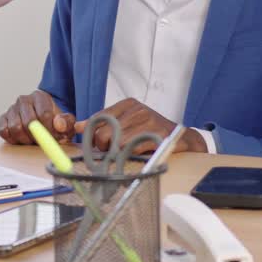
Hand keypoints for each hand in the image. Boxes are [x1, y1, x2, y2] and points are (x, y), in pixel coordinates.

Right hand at [0, 90, 75, 144]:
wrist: (42, 121)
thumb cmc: (54, 122)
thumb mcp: (66, 122)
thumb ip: (66, 122)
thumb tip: (59, 125)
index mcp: (40, 97)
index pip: (44, 114)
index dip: (50, 130)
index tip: (54, 139)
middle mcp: (24, 99)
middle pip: (29, 122)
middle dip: (37, 137)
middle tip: (43, 144)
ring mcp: (12, 108)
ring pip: (15, 128)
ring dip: (25, 139)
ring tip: (33, 141)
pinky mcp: (3, 118)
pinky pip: (4, 131)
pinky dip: (13, 139)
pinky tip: (22, 140)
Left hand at [76, 98, 205, 153]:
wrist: (183, 140)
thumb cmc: (151, 133)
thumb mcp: (127, 124)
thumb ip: (103, 124)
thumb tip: (77, 126)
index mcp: (128, 104)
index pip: (98, 120)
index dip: (94, 136)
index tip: (100, 146)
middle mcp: (137, 109)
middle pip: (103, 133)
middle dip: (105, 148)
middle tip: (113, 154)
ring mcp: (147, 120)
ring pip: (116, 143)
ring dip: (118, 154)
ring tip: (126, 155)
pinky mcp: (156, 133)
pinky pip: (132, 148)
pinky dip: (130, 156)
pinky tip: (136, 156)